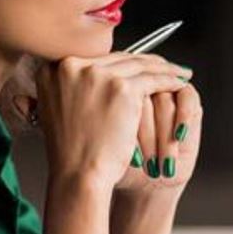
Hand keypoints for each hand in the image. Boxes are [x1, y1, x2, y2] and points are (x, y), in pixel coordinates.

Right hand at [17, 54, 192, 190]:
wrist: (78, 174)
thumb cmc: (71, 152)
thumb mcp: (59, 110)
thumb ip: (71, 88)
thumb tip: (91, 75)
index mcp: (53, 69)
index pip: (95, 59)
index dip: (119, 63)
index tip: (136, 63)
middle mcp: (71, 65)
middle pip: (117, 58)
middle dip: (143, 62)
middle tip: (162, 65)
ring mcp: (97, 75)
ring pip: (138, 65)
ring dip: (162, 68)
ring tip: (176, 72)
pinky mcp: (122, 88)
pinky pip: (153, 79)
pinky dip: (169, 80)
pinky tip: (179, 82)